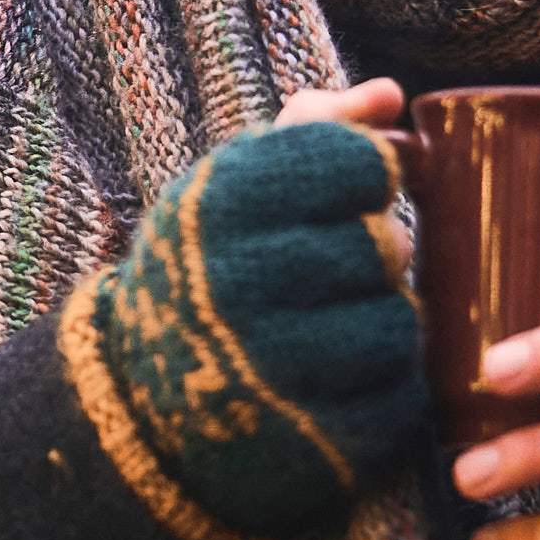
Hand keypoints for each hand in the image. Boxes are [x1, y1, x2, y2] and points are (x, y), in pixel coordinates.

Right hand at [60, 106, 425, 539]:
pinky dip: (387, 385)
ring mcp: (275, 373)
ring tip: (342, 321)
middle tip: (342, 269)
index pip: (357, 163)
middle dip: (375, 254)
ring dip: (384, 320)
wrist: (140, 403)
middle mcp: (239, 286)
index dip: (368, 176)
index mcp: (220, 206)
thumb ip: (317, 127)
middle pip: (385, 246)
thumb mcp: (235, 185)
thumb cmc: (206, 271)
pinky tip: (346, 376)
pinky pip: (400, 398)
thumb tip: (392, 95)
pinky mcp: (312, 443)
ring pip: (399, 324)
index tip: (349, 195)